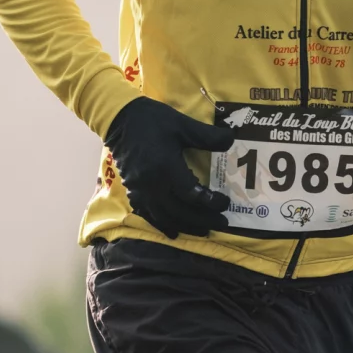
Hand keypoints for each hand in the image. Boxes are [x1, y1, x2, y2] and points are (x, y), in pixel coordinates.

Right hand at [104, 97, 234, 238]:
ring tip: (204, 231)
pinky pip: (149, 216)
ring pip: (166, 218)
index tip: (225, 203)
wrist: (120, 120)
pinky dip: (163, 226)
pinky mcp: (134, 191)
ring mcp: (141, 190)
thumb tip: (232, 139)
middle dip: (203, 220)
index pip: (192, 195)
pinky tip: (174, 232)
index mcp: (166, 167)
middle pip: (181, 212)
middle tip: (222, 223)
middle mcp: (153, 184)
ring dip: (186, 226)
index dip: (211, 203)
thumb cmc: (154, 121)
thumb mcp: (183, 124)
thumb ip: (208, 136)